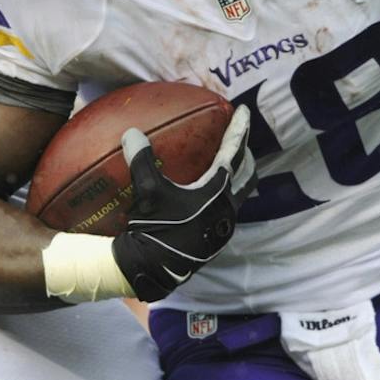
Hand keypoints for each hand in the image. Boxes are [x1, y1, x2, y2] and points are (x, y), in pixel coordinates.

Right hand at [110, 108, 253, 301]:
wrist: (153, 269)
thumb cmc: (155, 228)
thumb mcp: (148, 191)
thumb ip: (141, 159)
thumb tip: (132, 133)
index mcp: (218, 191)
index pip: (234, 152)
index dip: (239, 129)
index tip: (244, 111)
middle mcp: (228, 209)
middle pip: (247, 175)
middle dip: (245, 156)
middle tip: (237, 142)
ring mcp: (223, 227)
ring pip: (238, 195)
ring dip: (236, 179)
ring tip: (225, 167)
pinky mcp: (214, 240)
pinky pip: (226, 210)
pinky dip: (223, 196)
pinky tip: (205, 196)